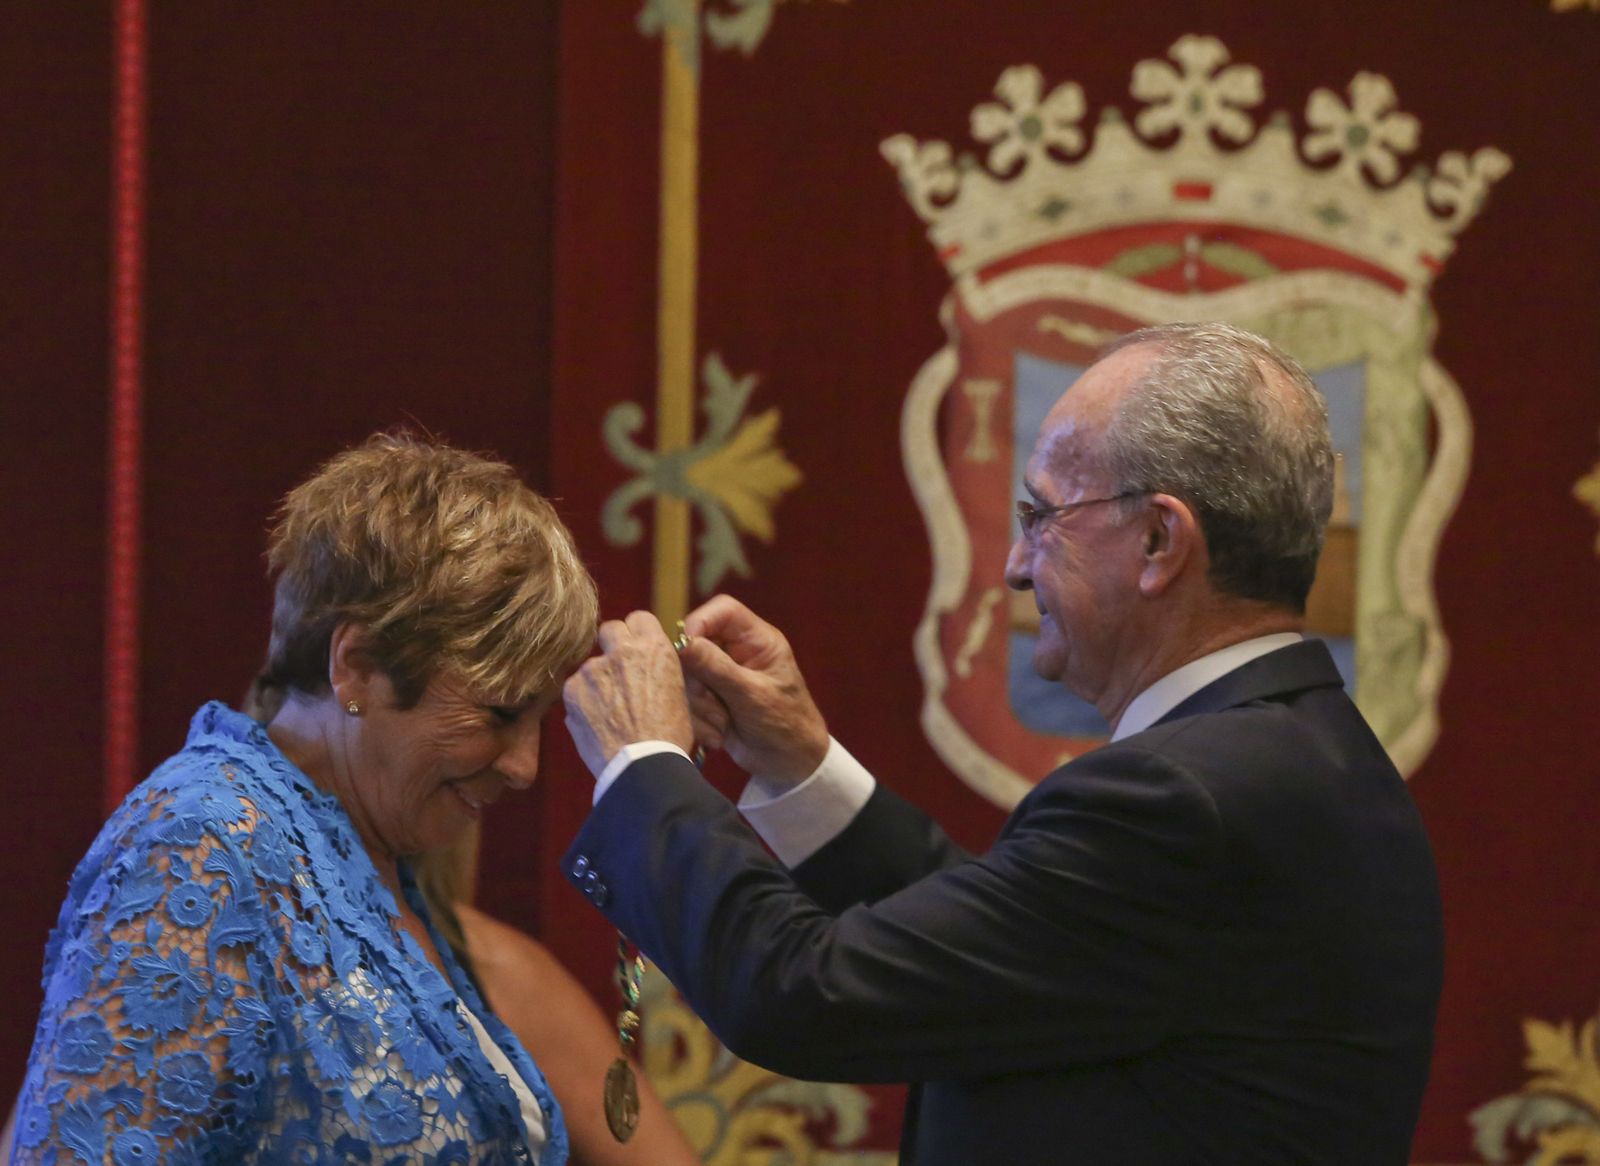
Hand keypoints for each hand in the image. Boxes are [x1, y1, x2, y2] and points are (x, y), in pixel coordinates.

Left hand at [563, 611, 694, 777]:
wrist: (644, 768)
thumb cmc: (669, 736)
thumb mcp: (677, 693)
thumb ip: (656, 669)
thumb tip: (643, 664)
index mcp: (654, 648)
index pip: (639, 618)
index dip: (638, 634)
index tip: (637, 648)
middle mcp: (621, 651)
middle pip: (610, 630)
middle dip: (613, 646)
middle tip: (619, 672)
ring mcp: (592, 670)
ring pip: (591, 665)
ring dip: (597, 681)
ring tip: (610, 713)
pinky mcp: (572, 691)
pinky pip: (576, 690)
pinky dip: (584, 703)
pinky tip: (597, 724)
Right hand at [679, 595, 828, 786]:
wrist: (789, 765)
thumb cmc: (785, 724)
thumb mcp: (752, 695)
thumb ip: (717, 668)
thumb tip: (683, 643)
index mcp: (757, 641)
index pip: (722, 610)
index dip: (700, 622)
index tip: (685, 647)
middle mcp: (737, 653)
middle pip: (696, 644)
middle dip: (697, 677)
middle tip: (709, 700)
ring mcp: (722, 676)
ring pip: (687, 675)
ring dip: (699, 704)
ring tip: (722, 724)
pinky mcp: (710, 700)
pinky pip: (688, 700)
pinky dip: (699, 720)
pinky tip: (718, 736)